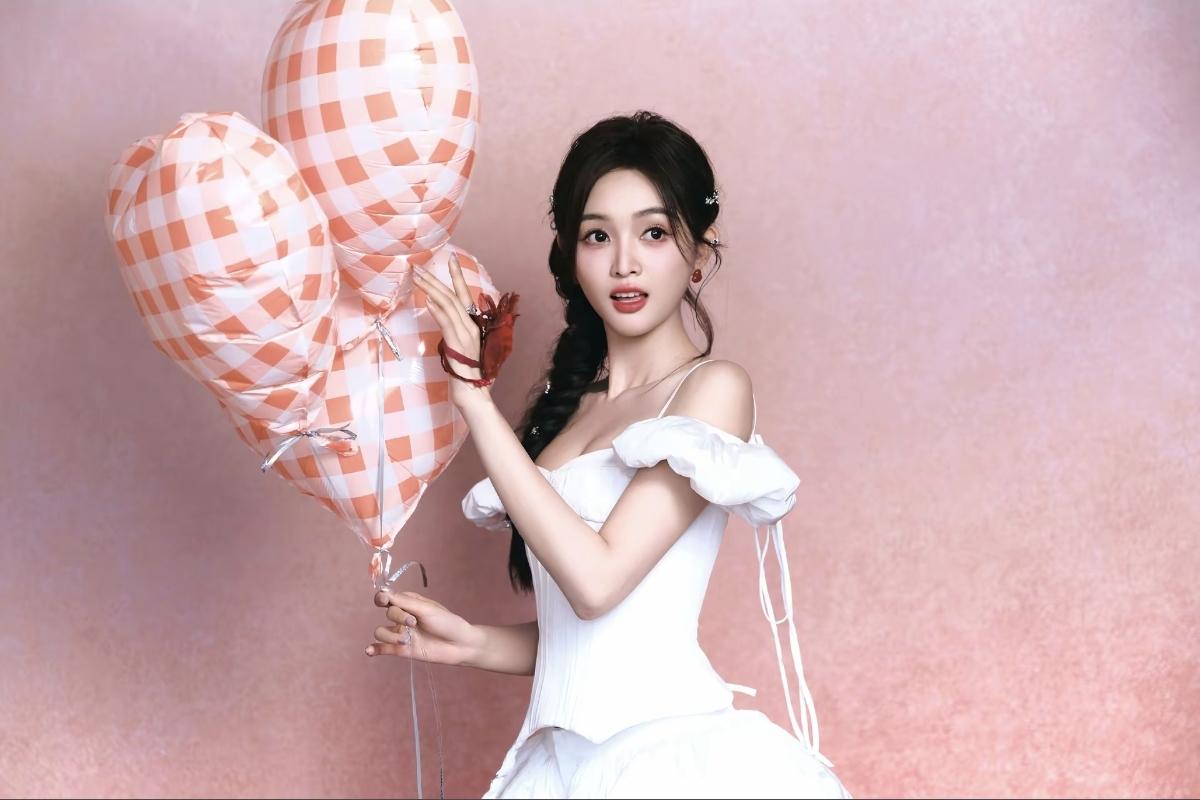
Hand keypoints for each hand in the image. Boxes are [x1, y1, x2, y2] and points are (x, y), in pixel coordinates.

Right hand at [365, 589, 484, 666]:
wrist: (460, 645)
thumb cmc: (447, 622)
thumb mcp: (426, 609)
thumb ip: (404, 602)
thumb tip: (383, 592)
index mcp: (410, 603)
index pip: (388, 598)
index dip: (382, 598)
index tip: (383, 600)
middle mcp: (403, 617)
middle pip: (388, 614)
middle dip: (398, 617)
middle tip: (414, 623)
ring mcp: (402, 634)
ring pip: (381, 632)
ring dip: (390, 635)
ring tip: (405, 640)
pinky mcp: (403, 650)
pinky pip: (383, 648)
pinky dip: (374, 649)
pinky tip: (369, 651)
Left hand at [412, 254, 492, 409]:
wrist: (473, 391)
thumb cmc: (467, 372)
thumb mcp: (462, 345)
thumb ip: (454, 328)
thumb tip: (439, 311)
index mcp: (473, 324)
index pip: (465, 295)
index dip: (458, 276)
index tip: (451, 259)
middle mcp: (471, 326)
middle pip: (453, 296)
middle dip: (435, 280)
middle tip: (419, 268)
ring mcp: (466, 334)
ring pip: (449, 305)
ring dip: (432, 289)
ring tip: (417, 278)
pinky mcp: (458, 344)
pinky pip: (447, 323)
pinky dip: (437, 310)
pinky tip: (427, 300)